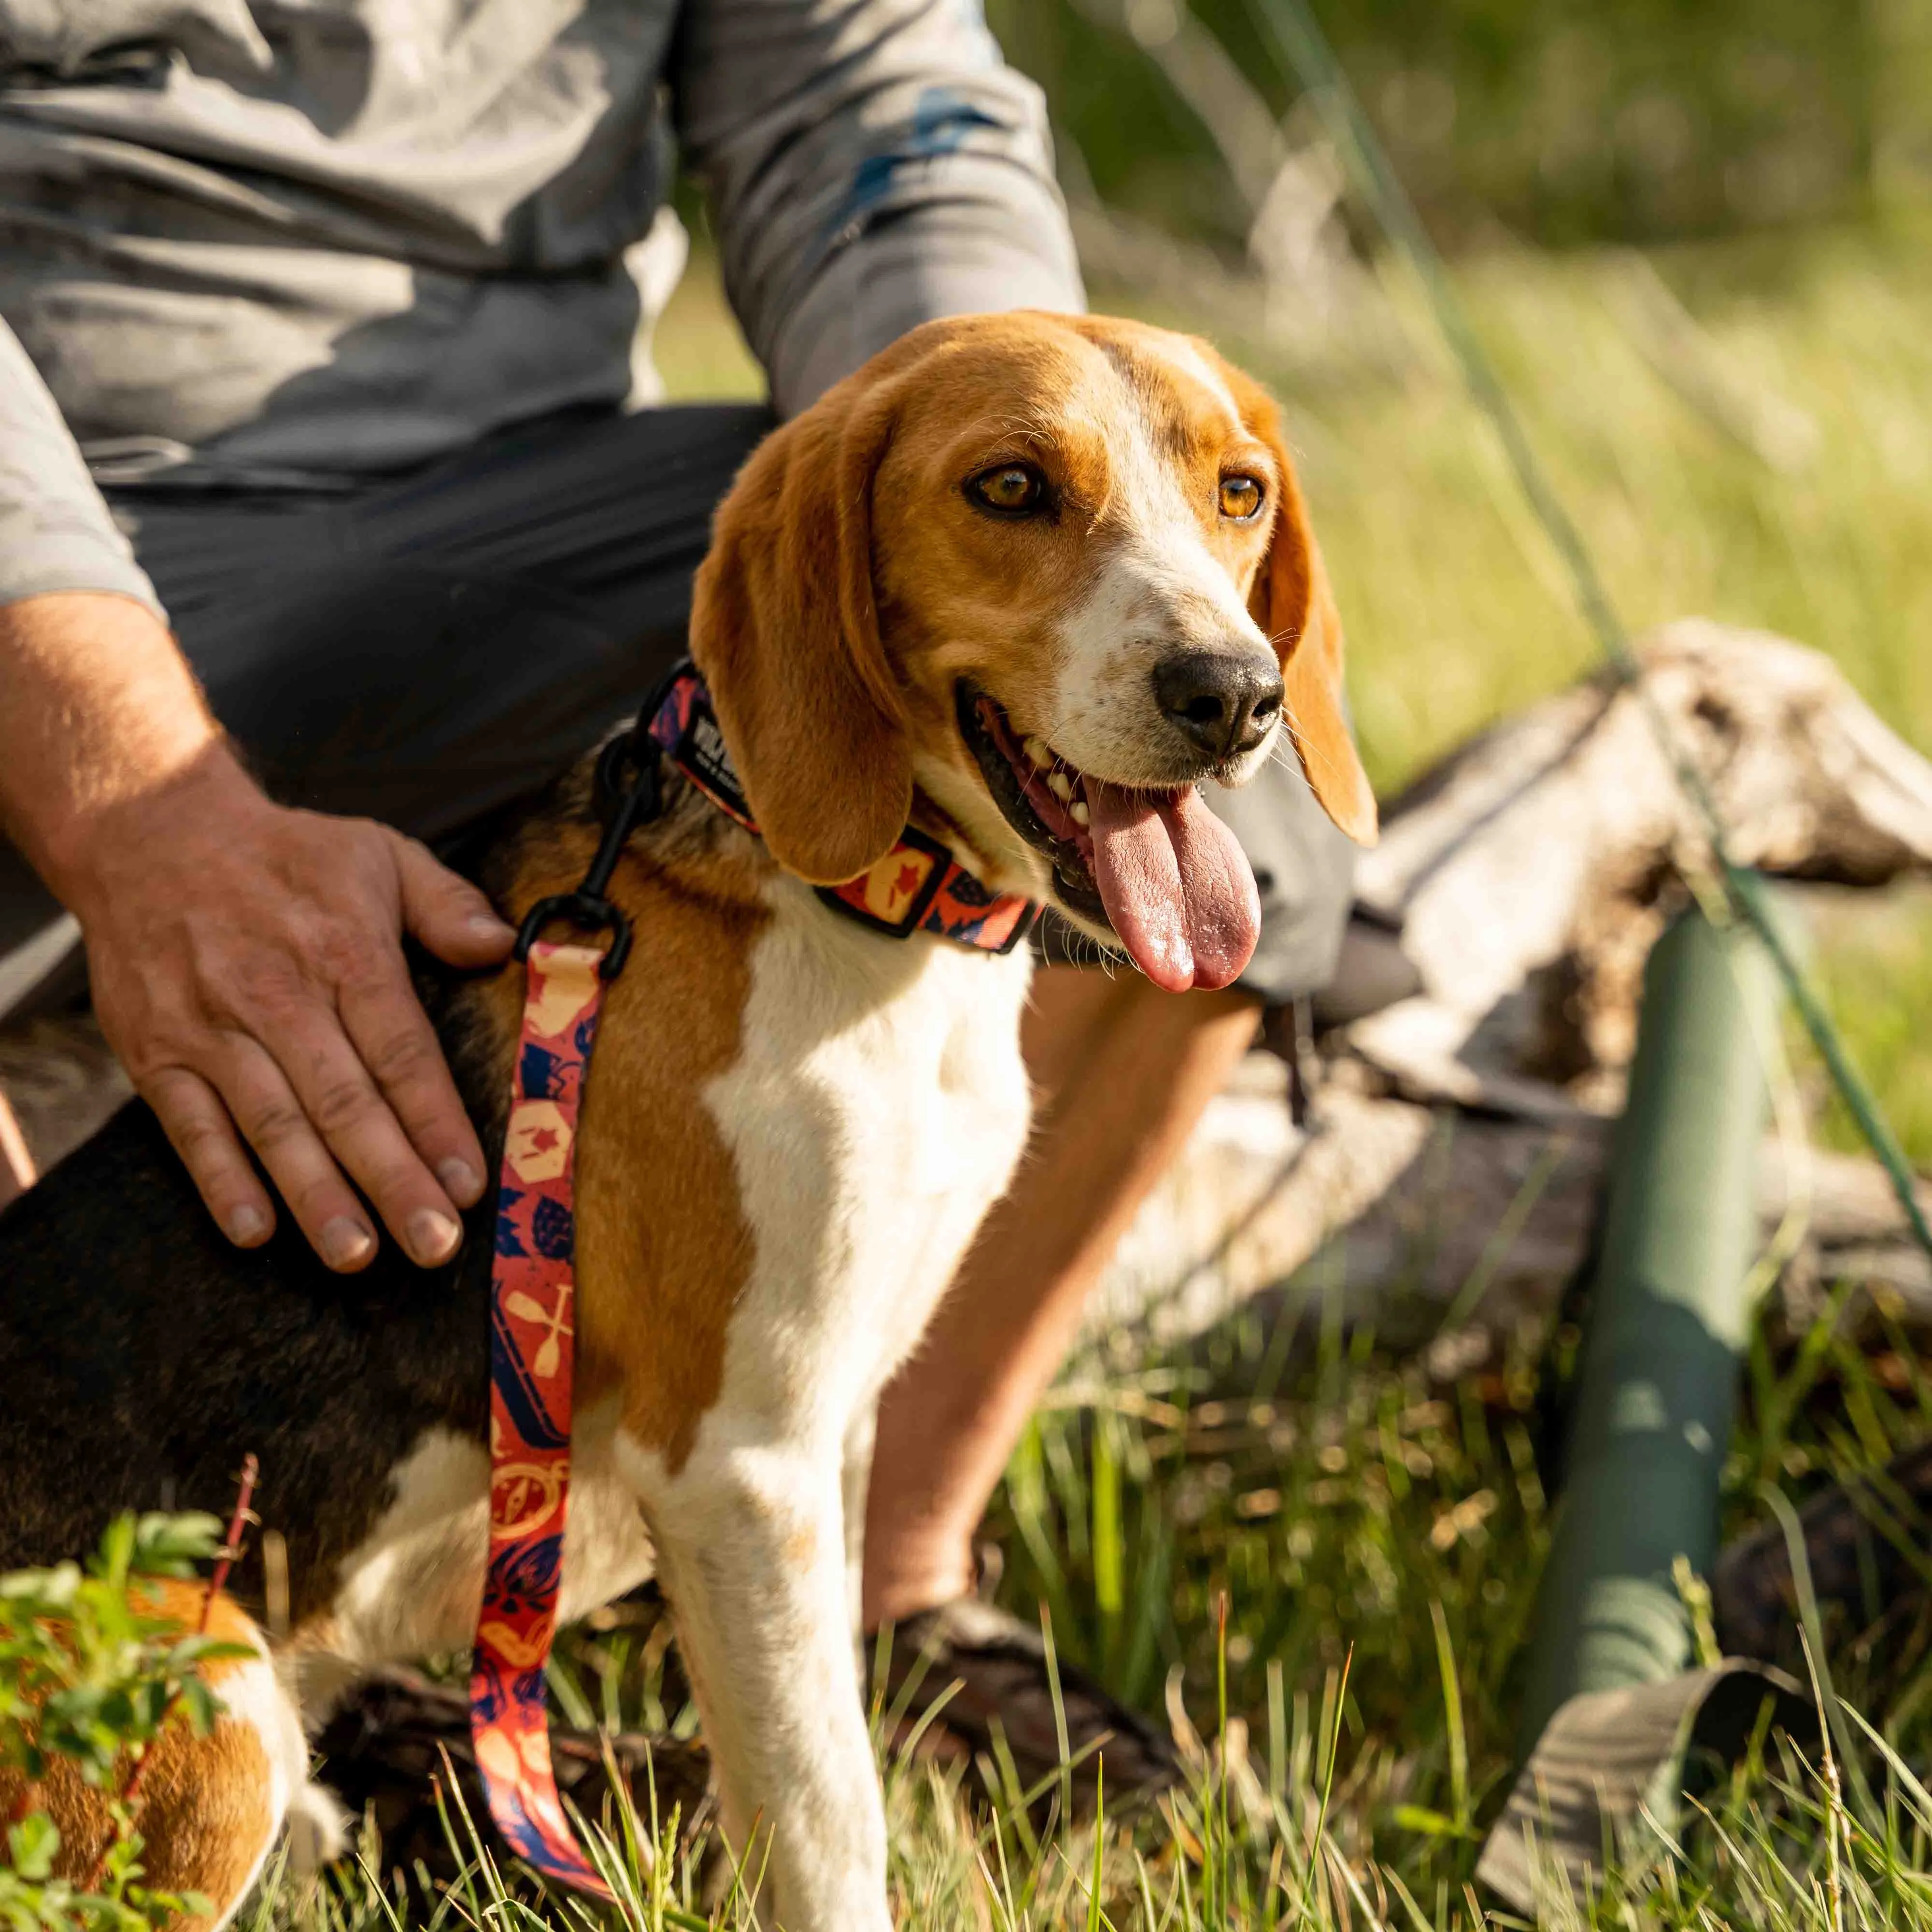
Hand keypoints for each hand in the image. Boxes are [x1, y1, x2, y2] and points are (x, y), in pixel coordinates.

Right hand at [64, 749, 515, 1269]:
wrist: (147, 833)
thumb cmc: (286, 855)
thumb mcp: (377, 851)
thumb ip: (445, 902)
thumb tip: (502, 944)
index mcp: (342, 950)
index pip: (401, 1051)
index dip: (436, 1120)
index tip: (471, 1182)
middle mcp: (276, 995)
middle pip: (344, 1102)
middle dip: (391, 1178)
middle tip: (433, 1243)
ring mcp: (211, 1028)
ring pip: (271, 1125)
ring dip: (315, 1195)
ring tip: (356, 1255)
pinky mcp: (156, 1051)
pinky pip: (190, 1126)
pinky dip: (219, 1181)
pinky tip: (254, 1232)